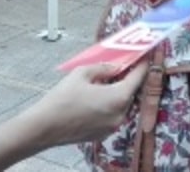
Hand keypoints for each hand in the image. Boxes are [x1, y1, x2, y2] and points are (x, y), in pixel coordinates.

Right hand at [27, 63, 147, 145]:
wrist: (45, 127)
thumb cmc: (63, 98)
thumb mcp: (82, 73)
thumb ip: (104, 67)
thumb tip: (116, 67)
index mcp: (118, 97)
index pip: (138, 78)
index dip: (142, 65)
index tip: (144, 56)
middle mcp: (120, 114)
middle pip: (131, 92)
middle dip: (128, 78)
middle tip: (123, 65)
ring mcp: (113, 126)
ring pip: (122, 104)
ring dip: (118, 92)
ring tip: (108, 80)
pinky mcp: (103, 134)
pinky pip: (113, 115)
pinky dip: (110, 105)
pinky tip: (98, 97)